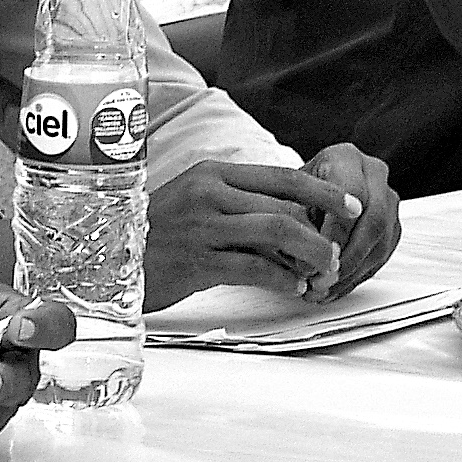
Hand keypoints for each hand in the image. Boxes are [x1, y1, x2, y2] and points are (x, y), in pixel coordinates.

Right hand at [145, 160, 363, 310]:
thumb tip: (297, 217)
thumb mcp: (197, 203)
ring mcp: (202, 227)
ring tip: (321, 272)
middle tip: (336, 256)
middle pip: (284, 208)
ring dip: (310, 256)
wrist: (109, 256)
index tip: (352, 206)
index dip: (322, 192)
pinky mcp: (198, 261)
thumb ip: (240, 203)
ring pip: (276, 234)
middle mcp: (208, 194)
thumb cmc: (160, 232)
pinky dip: (284, 280)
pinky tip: (293, 288)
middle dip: (321, 235)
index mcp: (211, 173)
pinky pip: (256, 268)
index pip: (280, 175)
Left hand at [300, 143, 400, 302]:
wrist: (303, 188)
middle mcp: (373, 175)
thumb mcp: (285, 195)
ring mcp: (388, 201)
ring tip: (323, 290)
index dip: (338, 228)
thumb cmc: (290, 189)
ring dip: (351, 273)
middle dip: (348, 256)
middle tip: (323, 279)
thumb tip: (303, 261)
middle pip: (374, 220)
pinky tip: (334, 289)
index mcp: (346, 158)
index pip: (352, 192)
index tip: (321, 254)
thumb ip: (294, 220)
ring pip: (381, 243)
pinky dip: (355, 277)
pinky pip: (381, 256)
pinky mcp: (393, 227)